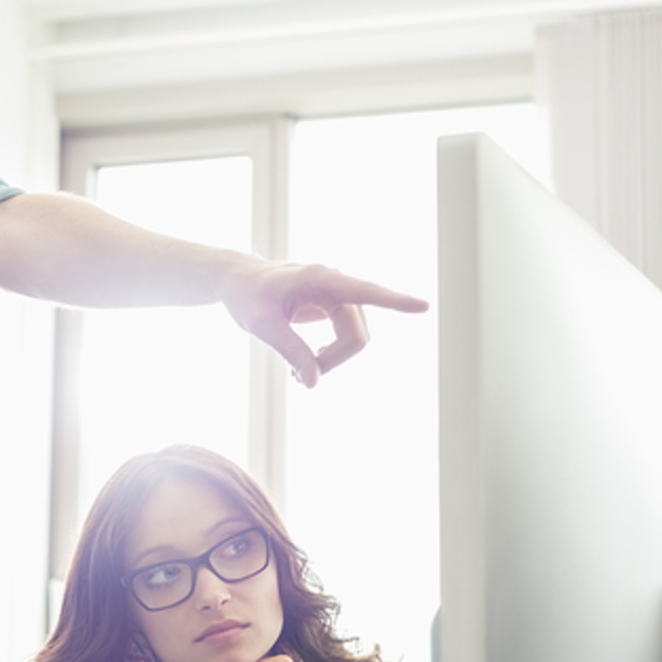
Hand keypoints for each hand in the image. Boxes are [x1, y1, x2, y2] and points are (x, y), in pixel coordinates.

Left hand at [215, 259, 427, 388]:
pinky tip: (307, 365)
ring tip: (298, 371)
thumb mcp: (261, 325)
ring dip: (332, 360)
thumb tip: (314, 382)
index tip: (424, 307)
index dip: (395, 301)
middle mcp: (336, 283)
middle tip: (297, 377)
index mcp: (320, 279)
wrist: (238, 281)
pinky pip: (347, 337)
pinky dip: (331, 356)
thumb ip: (290, 350)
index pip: (365, 292)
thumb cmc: (247, 296)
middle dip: (334, 361)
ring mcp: (338, 294)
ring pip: (355, 339)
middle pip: (357, 334)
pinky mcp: (335, 305)